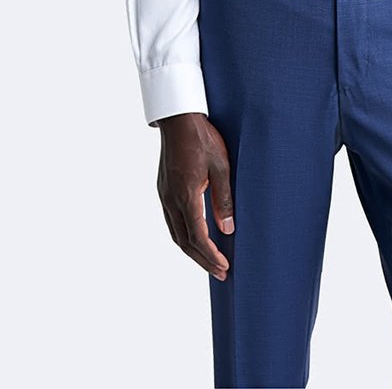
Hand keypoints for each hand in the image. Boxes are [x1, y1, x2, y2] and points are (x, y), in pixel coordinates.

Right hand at [156, 112, 234, 279]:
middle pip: (184, 242)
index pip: (197, 237)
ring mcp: (164, 194)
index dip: (210, 256)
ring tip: (208, 261)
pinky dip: (183, 236)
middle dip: (202, 260)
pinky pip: (171, 221)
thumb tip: (228, 228)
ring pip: (175, 233)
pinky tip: (193, 237)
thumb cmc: (202, 138)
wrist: (178, 118)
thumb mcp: (221, 165)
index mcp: (186, 195)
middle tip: (220, 273)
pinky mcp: (163, 189)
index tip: (224, 267)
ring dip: (191, 251)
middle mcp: (171, 199)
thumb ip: (223, 198)